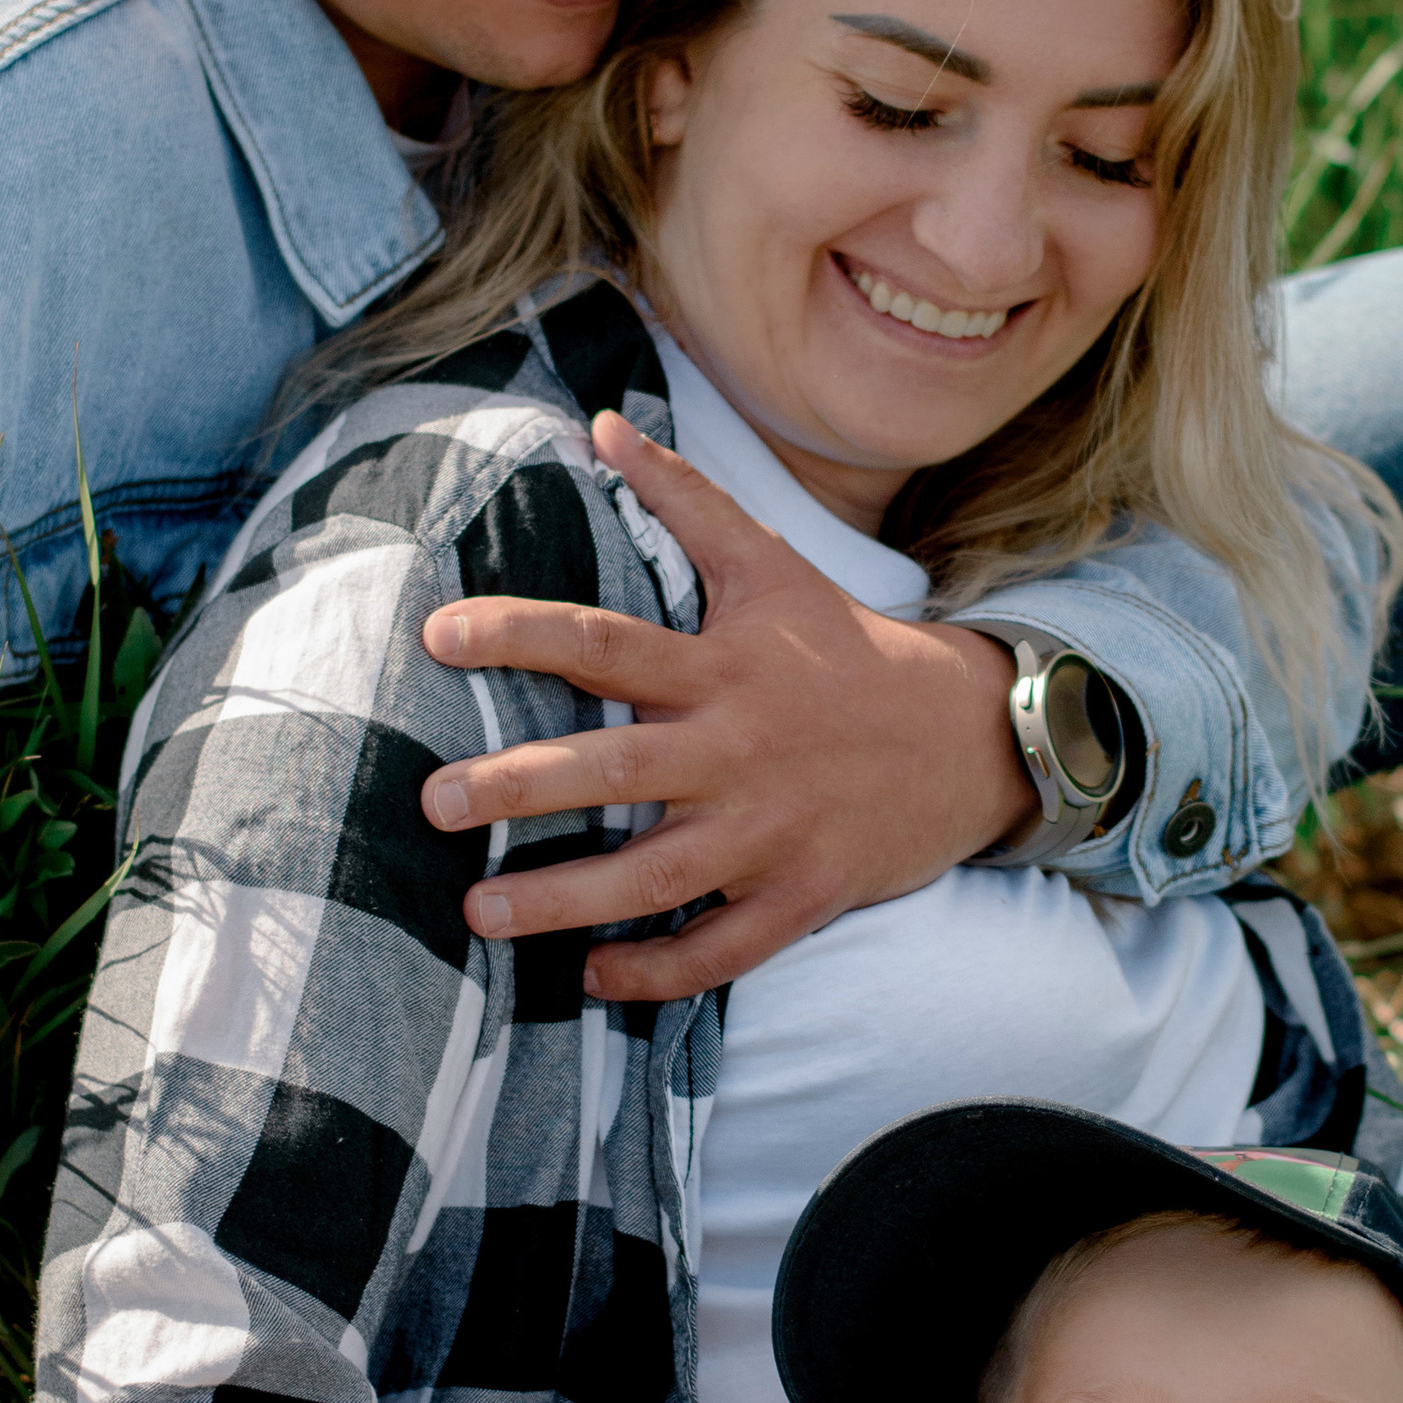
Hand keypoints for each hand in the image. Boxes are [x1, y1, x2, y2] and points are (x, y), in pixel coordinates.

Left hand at [416, 413, 1036, 1001]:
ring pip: (655, 877)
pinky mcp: (804, 895)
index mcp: (722, 666)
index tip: (437, 635)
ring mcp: (772, 830)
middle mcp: (740, 749)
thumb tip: (602, 423)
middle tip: (433, 802)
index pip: (605, 642)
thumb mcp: (771, 565)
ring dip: (563, 900)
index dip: (518, 633)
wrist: (968, 737)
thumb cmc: (847, 648)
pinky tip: (592, 978)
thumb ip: (684, 499)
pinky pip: (724, 949)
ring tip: (478, 912)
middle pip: (616, 769)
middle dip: (519, 786)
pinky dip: (660, 972)